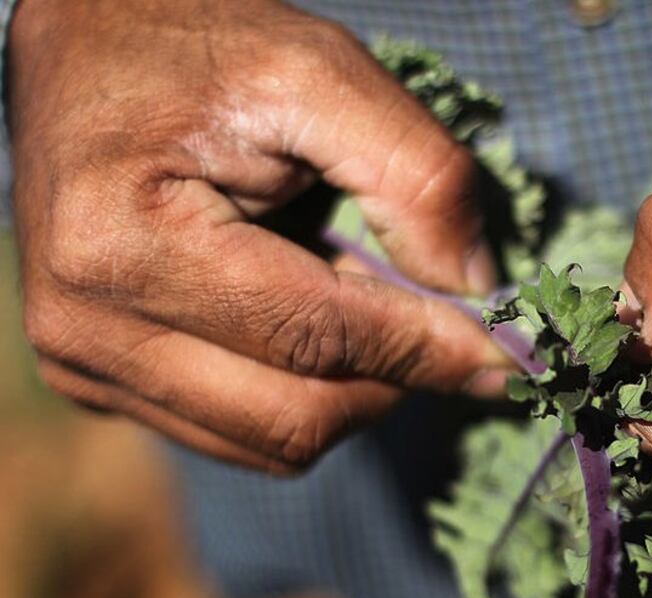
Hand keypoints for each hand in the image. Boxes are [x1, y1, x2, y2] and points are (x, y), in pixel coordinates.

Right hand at [9, 0, 509, 471]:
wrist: (85, 47)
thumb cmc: (198, 46)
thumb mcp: (319, 71)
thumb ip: (414, 175)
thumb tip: (476, 289)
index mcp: (126, 244)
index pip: (316, 341)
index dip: (429, 352)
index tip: (512, 359)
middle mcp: (87, 327)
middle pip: (296, 420)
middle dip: (393, 379)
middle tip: (442, 325)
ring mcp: (85, 365)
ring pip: (271, 442)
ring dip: (350, 390)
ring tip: (359, 299)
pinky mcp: (97, 380)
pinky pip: (236, 432)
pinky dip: (300, 393)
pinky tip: (306, 317)